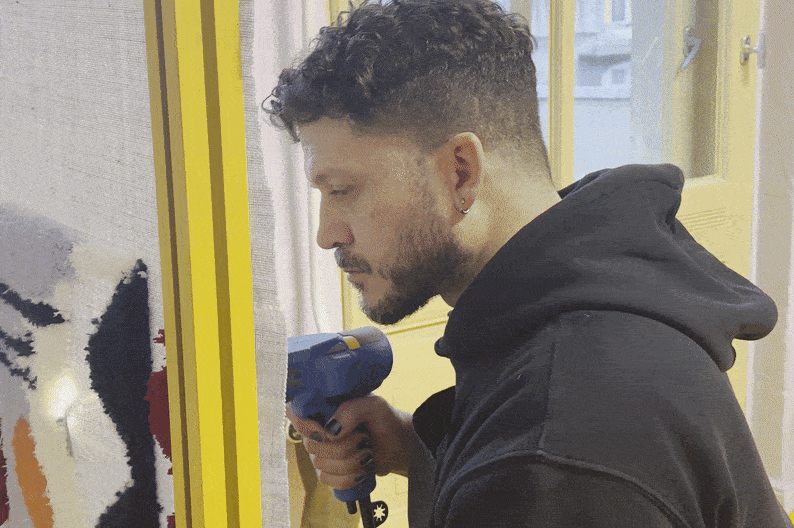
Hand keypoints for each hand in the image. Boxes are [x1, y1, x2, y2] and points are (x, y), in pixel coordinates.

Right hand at [286, 394, 418, 490]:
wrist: (400, 445)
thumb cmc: (385, 420)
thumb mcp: (373, 406)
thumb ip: (351, 410)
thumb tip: (329, 432)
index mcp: (323, 408)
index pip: (295, 413)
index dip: (305, 425)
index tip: (325, 430)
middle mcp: (318, 430)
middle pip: (311, 445)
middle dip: (343, 447)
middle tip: (363, 438)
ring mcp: (322, 453)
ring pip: (321, 465)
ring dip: (351, 462)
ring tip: (367, 452)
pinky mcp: (330, 473)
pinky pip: (328, 481)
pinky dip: (349, 478)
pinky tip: (362, 470)